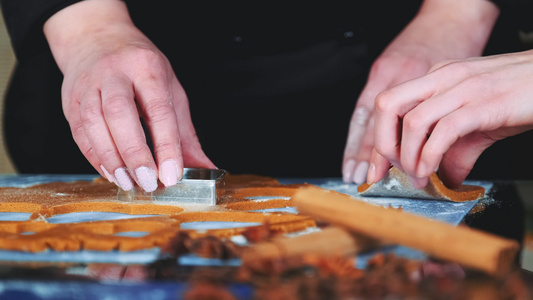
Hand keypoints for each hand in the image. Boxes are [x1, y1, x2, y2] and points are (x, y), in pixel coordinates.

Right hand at [44, 0, 214, 191]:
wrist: (97, 39)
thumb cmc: (140, 67)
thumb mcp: (171, 89)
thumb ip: (185, 134)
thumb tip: (205, 167)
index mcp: (146, 67)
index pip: (158, 109)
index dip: (166, 145)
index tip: (172, 174)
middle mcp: (114, 73)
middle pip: (120, 114)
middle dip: (135, 153)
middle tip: (149, 182)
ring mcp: (88, 85)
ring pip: (94, 124)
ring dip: (112, 159)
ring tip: (129, 183)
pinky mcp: (70, 101)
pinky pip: (80, 133)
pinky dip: (95, 157)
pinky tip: (111, 173)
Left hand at [370, 50, 532, 187]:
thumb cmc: (517, 96)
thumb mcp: (476, 122)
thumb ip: (453, 150)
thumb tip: (440, 180)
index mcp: (436, 78)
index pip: (390, 106)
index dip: (377, 141)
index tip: (376, 169)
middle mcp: (442, 78)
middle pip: (387, 105)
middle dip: (382, 143)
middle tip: (392, 170)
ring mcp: (462, 88)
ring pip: (412, 121)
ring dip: (408, 156)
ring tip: (416, 176)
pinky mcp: (483, 104)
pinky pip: (443, 131)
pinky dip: (430, 156)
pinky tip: (432, 170)